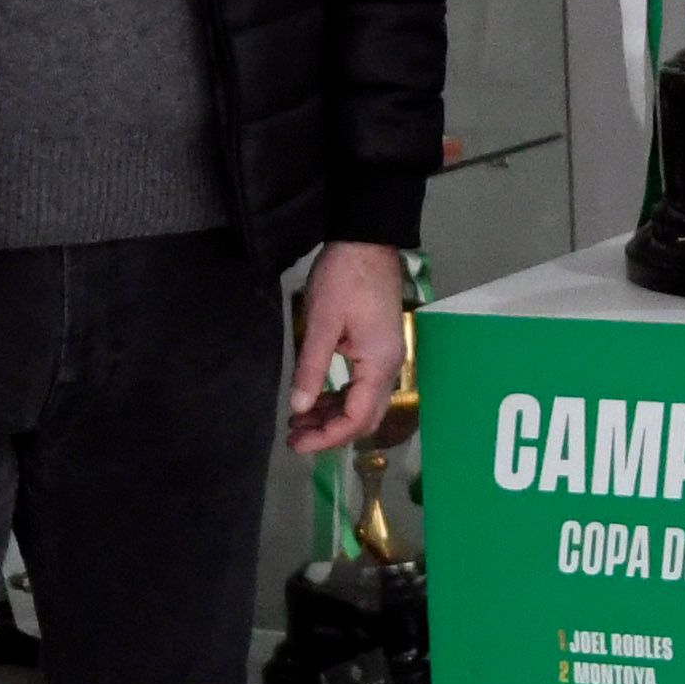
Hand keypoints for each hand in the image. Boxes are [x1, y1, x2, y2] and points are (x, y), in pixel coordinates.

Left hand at [285, 240, 405, 454]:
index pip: (357, 418)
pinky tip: (315, 399)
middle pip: (364, 418)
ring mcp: (386, 357)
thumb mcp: (322, 323)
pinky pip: (361, 386)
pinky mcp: (378, 348)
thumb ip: (312, 369)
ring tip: (298, 422)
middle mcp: (390, 367)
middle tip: (294, 438)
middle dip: (330, 432)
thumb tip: (299, 409)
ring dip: (333, 416)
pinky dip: (339, 398)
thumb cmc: (344, 279)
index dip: (327, 437)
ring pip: (363, 403)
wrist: (366, 239)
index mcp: (379, 364)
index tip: (296, 443)